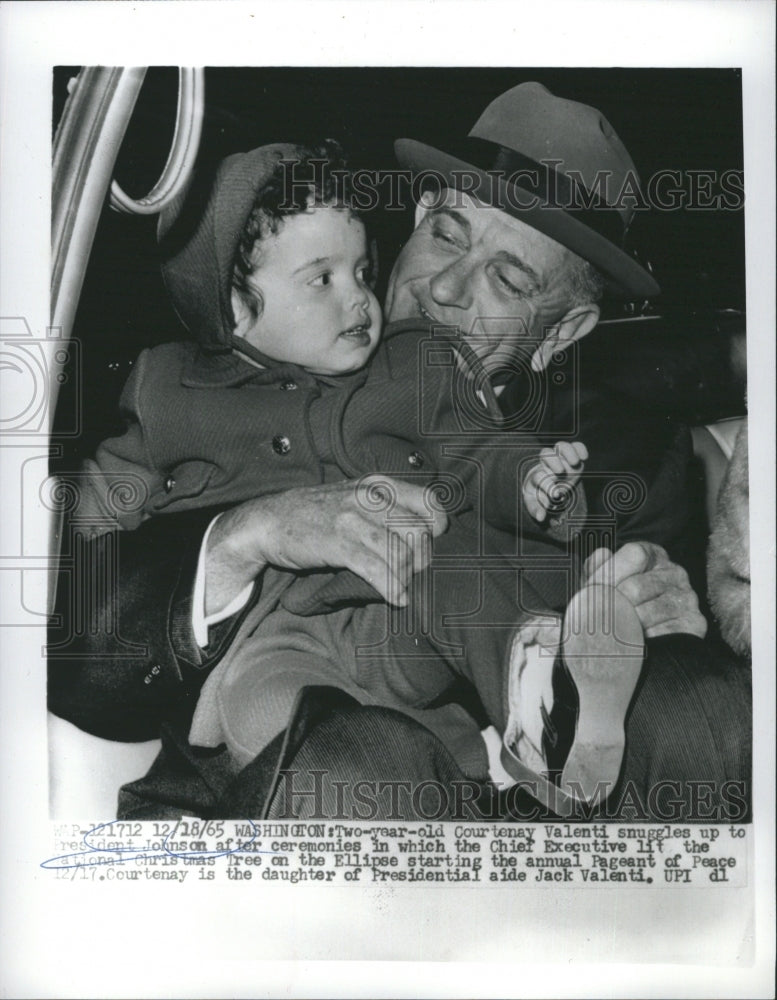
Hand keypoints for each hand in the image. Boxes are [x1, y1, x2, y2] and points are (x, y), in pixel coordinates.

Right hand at [205, 476, 447, 615]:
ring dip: (406, 577)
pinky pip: (377, 568)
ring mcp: (352, 518)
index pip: (430, 503)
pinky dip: (392, 588)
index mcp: (379, 484)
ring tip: (401, 587)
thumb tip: (428, 537)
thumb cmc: (319, 515)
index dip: (437, 530)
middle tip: (412, 574)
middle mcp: (370, 496)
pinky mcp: (337, 542)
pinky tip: (396, 598)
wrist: (269, 521)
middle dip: (422, 559)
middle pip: (420, 533)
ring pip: (401, 552)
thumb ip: (388, 509)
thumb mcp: (357, 498)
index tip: (430, 547)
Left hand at [522, 441, 587, 521]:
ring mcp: (560, 459)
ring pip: (561, 446)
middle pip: (546, 453)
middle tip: (560, 473)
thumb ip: (537, 509)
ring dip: (568, 452)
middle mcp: (547, 464)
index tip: (556, 495)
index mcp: (537, 476)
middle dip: (553, 462)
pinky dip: (580, 449)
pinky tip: (584, 458)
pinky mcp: (572, 457)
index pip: (538, 476)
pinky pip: (576, 446)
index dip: (546, 485)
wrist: (548, 487)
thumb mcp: (537, 504)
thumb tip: (540, 517)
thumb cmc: (541, 496)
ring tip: (575, 463)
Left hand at [583, 541, 706, 638]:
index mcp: (653, 555)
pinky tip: (636, 641)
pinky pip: (662, 633)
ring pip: (646, 613)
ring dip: (626, 625)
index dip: (609, 573)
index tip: (590, 589)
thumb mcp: (605, 581)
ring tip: (616, 630)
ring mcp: (687, 597)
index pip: (634, 554)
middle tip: (598, 617)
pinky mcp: (695, 623)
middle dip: (612, 605)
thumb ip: (598, 567)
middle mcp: (675, 572)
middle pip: (635, 587)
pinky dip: (644, 640)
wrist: (647, 639)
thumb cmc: (620, 602)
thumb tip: (602, 555)